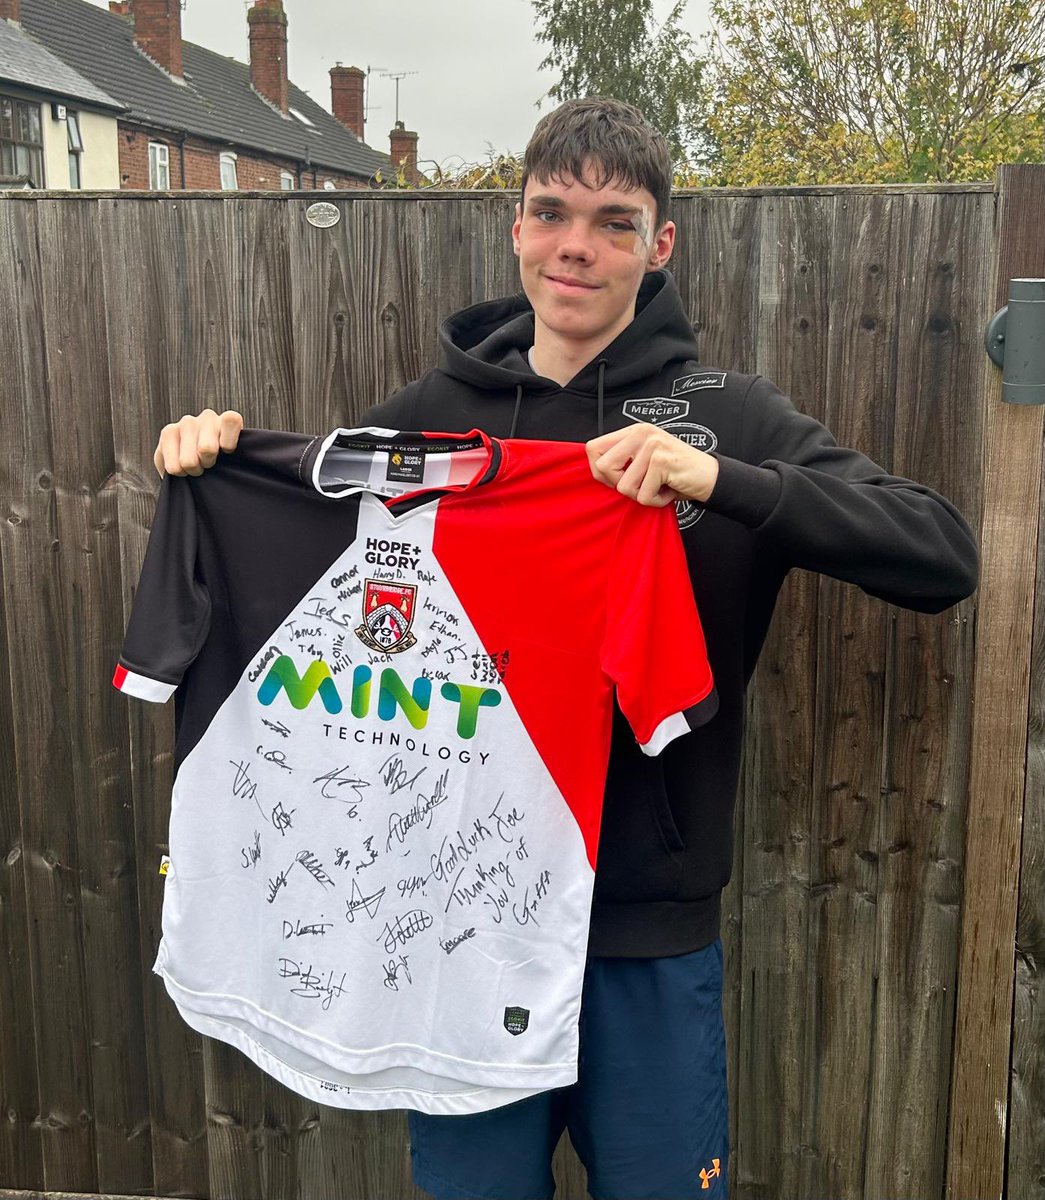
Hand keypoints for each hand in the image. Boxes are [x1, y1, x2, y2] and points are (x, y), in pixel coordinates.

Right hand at [154, 408, 242, 476]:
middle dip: (207, 463)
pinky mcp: (168, 431)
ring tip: (196, 465)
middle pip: (207, 448)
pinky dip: (178, 472)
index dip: (228, 442)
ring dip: (192, 469)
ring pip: (188, 460)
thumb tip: (237, 465)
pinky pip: (173, 465)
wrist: (195, 461)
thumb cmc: (221, 460)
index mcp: (228, 420)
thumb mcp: (234, 459)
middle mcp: (208, 417)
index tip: (226, 452)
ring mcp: (187, 422)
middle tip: (208, 463)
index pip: (231, 420)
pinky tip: (181, 465)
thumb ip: (238, 458)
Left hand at [586, 423, 719, 505]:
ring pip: (624, 487)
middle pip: (602, 467)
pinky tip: (668, 490)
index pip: (593, 448)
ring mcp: (652, 446)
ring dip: (642, 495)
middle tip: (641, 484)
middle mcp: (641, 433)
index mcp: (633, 431)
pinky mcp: (662, 461)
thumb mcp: (644, 461)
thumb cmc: (675, 473)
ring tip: (659, 486)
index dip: (599, 470)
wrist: (710, 476)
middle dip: (619, 485)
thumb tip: (596, 471)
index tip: (617, 479)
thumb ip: (622, 460)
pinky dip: (656, 501)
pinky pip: (643, 496)